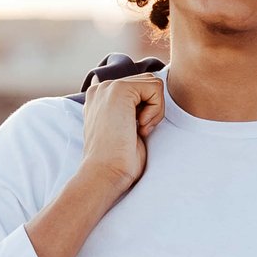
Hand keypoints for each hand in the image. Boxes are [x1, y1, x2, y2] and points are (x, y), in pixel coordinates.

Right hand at [79, 73, 164, 191]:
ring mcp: (108, 87)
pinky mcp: (119, 89)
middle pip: (147, 84)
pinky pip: (155, 88)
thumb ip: (131, 109)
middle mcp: (101, 88)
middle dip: (152, 109)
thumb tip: (148, 100)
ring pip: (153, 84)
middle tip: (138, 132)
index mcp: (100, 97)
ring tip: (139, 130)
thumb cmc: (118, 160)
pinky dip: (156, 110)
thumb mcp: (125, 128)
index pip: (139, 88)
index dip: (146, 110)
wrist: (106, 172)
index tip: (133, 131)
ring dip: (154, 110)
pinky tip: (140, 126)